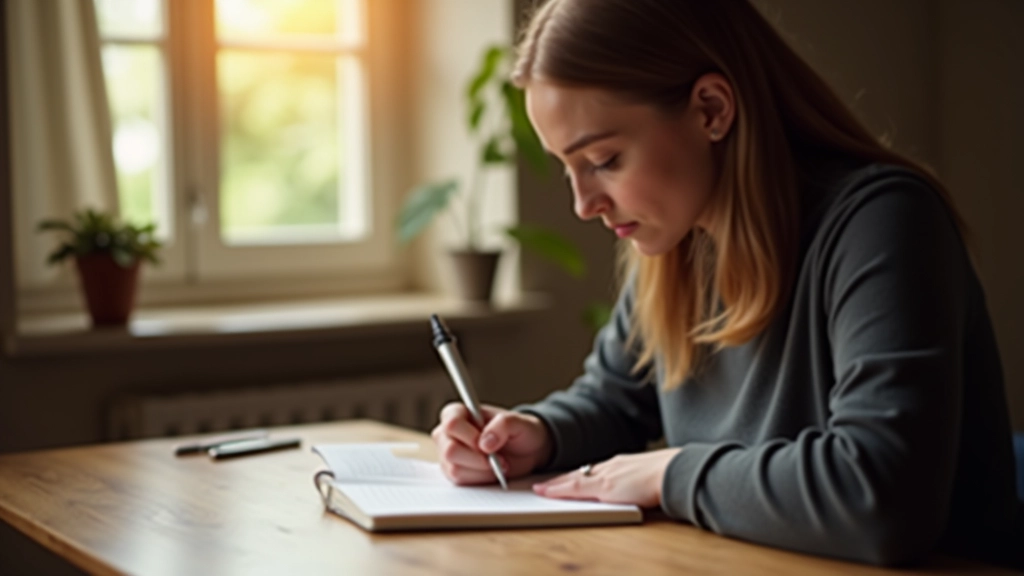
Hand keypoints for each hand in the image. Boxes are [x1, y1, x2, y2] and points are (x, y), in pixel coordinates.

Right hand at [431, 402, 551, 484]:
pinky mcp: (453, 472)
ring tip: (497, 463)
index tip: (488, 444)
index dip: (469, 436)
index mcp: (457, 412)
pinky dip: (480, 478)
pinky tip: (491, 471)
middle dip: (478, 458)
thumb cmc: (519, 431)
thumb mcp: (519, 422)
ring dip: (482, 470)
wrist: (525, 452)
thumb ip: (502, 425)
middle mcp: (447, 433)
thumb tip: (484, 443)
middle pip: (450, 450)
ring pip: (455, 469)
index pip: (452, 424)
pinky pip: (460, 481)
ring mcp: (447, 454)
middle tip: (497, 457)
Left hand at [532, 448, 682, 507]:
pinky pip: (574, 488)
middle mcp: (610, 466)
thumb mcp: (650, 477)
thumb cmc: (669, 476)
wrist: (674, 471)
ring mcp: (605, 475)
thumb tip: (642, 486)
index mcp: (621, 464)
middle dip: (562, 479)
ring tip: (541, 489)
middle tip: (545, 484)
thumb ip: (640, 481)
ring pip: (573, 479)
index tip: (566, 479)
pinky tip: (545, 492)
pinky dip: (557, 490)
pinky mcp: (603, 486)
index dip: (579, 476)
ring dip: (556, 484)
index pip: (594, 471)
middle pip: (580, 473)